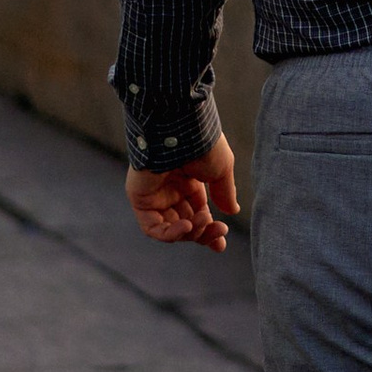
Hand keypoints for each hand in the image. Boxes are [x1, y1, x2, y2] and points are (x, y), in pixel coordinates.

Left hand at [126, 140, 239, 255]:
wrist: (180, 129)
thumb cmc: (203, 144)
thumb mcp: (221, 169)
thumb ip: (224, 192)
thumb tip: (232, 211)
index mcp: (190, 180)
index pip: (198, 211)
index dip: (209, 229)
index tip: (221, 242)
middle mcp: (171, 188)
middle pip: (186, 222)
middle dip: (203, 232)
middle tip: (219, 232)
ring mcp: (155, 194)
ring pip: (170, 227)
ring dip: (189, 232)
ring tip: (202, 224)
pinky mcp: (140, 199)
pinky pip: (152, 227)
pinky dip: (169, 233)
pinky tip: (186, 227)